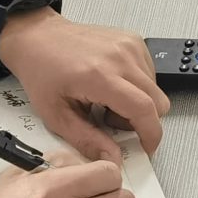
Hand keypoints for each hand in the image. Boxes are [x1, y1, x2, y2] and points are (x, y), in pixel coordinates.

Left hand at [0, 10, 169, 165]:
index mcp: (100, 75)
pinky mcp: (133, 40)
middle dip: (142, 121)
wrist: (39, 37)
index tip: (145, 147)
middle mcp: (121, 57)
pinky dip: (137, 86)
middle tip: (111, 121)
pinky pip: (150, 72)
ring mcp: (130, 45)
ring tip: (107, 101)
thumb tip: (112, 159)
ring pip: (155, 89)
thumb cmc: (42, 71)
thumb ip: (87, 140)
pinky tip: (112, 85)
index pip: (144, 109)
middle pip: (158, 101)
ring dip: (138, 103)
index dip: (150, 134)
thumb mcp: (56, 115)